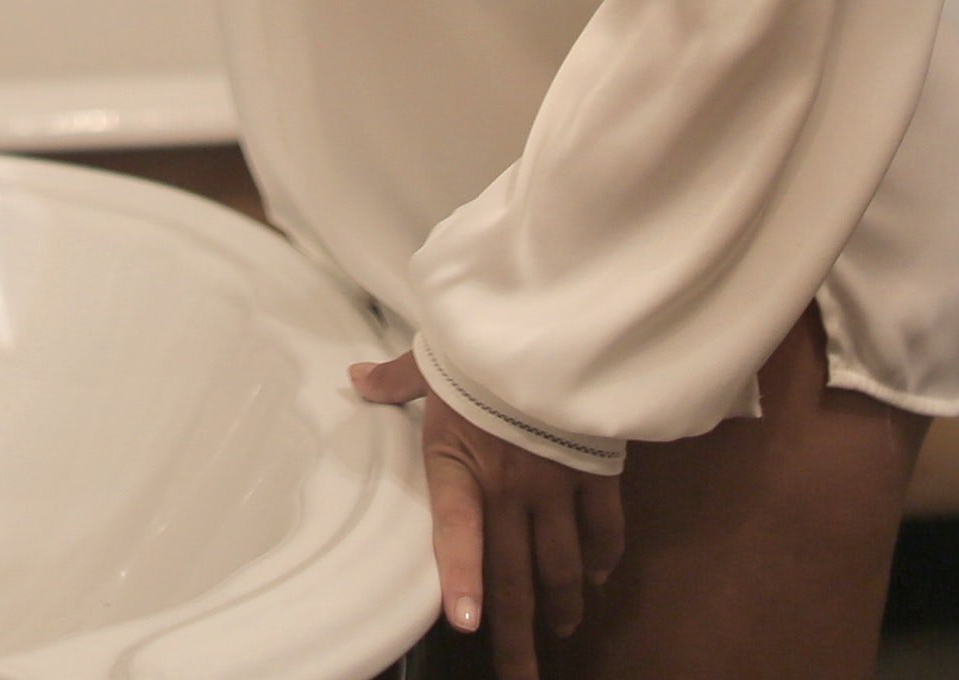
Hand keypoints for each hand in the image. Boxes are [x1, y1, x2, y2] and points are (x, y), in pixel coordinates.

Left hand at [351, 352, 625, 679]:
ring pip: (562, 562)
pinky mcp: (595, 468)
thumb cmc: (482, 342)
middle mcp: (510, 484)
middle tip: (521, 676)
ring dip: (562, 603)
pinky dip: (601, 555)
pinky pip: (603, 526)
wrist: (551, 315)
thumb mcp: (431, 361)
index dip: (462, 578)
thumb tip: (355, 380)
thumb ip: (395, 380)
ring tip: (561, 629)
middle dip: (518, 632)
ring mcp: (556, 482)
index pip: (457, 531)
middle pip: (516, 573)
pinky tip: (596, 576)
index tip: (466, 625)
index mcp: (461, 461)